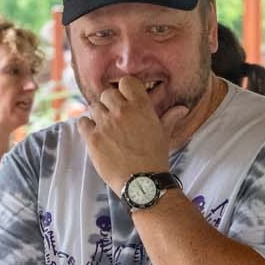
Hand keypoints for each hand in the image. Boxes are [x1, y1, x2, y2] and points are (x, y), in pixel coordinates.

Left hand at [78, 76, 174, 191]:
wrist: (142, 182)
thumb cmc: (155, 158)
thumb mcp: (164, 135)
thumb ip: (169, 117)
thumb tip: (182, 108)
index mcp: (140, 106)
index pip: (126, 82)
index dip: (124, 89)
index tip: (125, 99)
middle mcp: (121, 111)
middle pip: (106, 93)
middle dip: (109, 103)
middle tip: (114, 116)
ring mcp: (105, 124)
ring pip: (93, 107)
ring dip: (98, 115)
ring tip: (105, 127)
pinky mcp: (93, 138)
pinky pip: (82, 122)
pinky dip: (87, 126)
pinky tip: (95, 134)